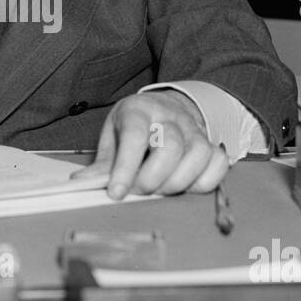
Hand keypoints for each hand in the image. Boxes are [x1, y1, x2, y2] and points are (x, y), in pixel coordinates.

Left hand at [70, 91, 229, 198]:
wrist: (164, 107)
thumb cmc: (134, 125)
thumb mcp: (113, 135)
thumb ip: (103, 162)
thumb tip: (82, 182)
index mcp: (138, 109)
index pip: (135, 136)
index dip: (125, 168)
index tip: (116, 193)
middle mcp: (170, 116)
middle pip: (171, 147)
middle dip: (152, 178)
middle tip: (139, 191)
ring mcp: (194, 128)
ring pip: (198, 154)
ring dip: (178, 182)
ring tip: (160, 190)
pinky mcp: (211, 143)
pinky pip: (218, 162)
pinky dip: (205, 181)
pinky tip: (187, 187)